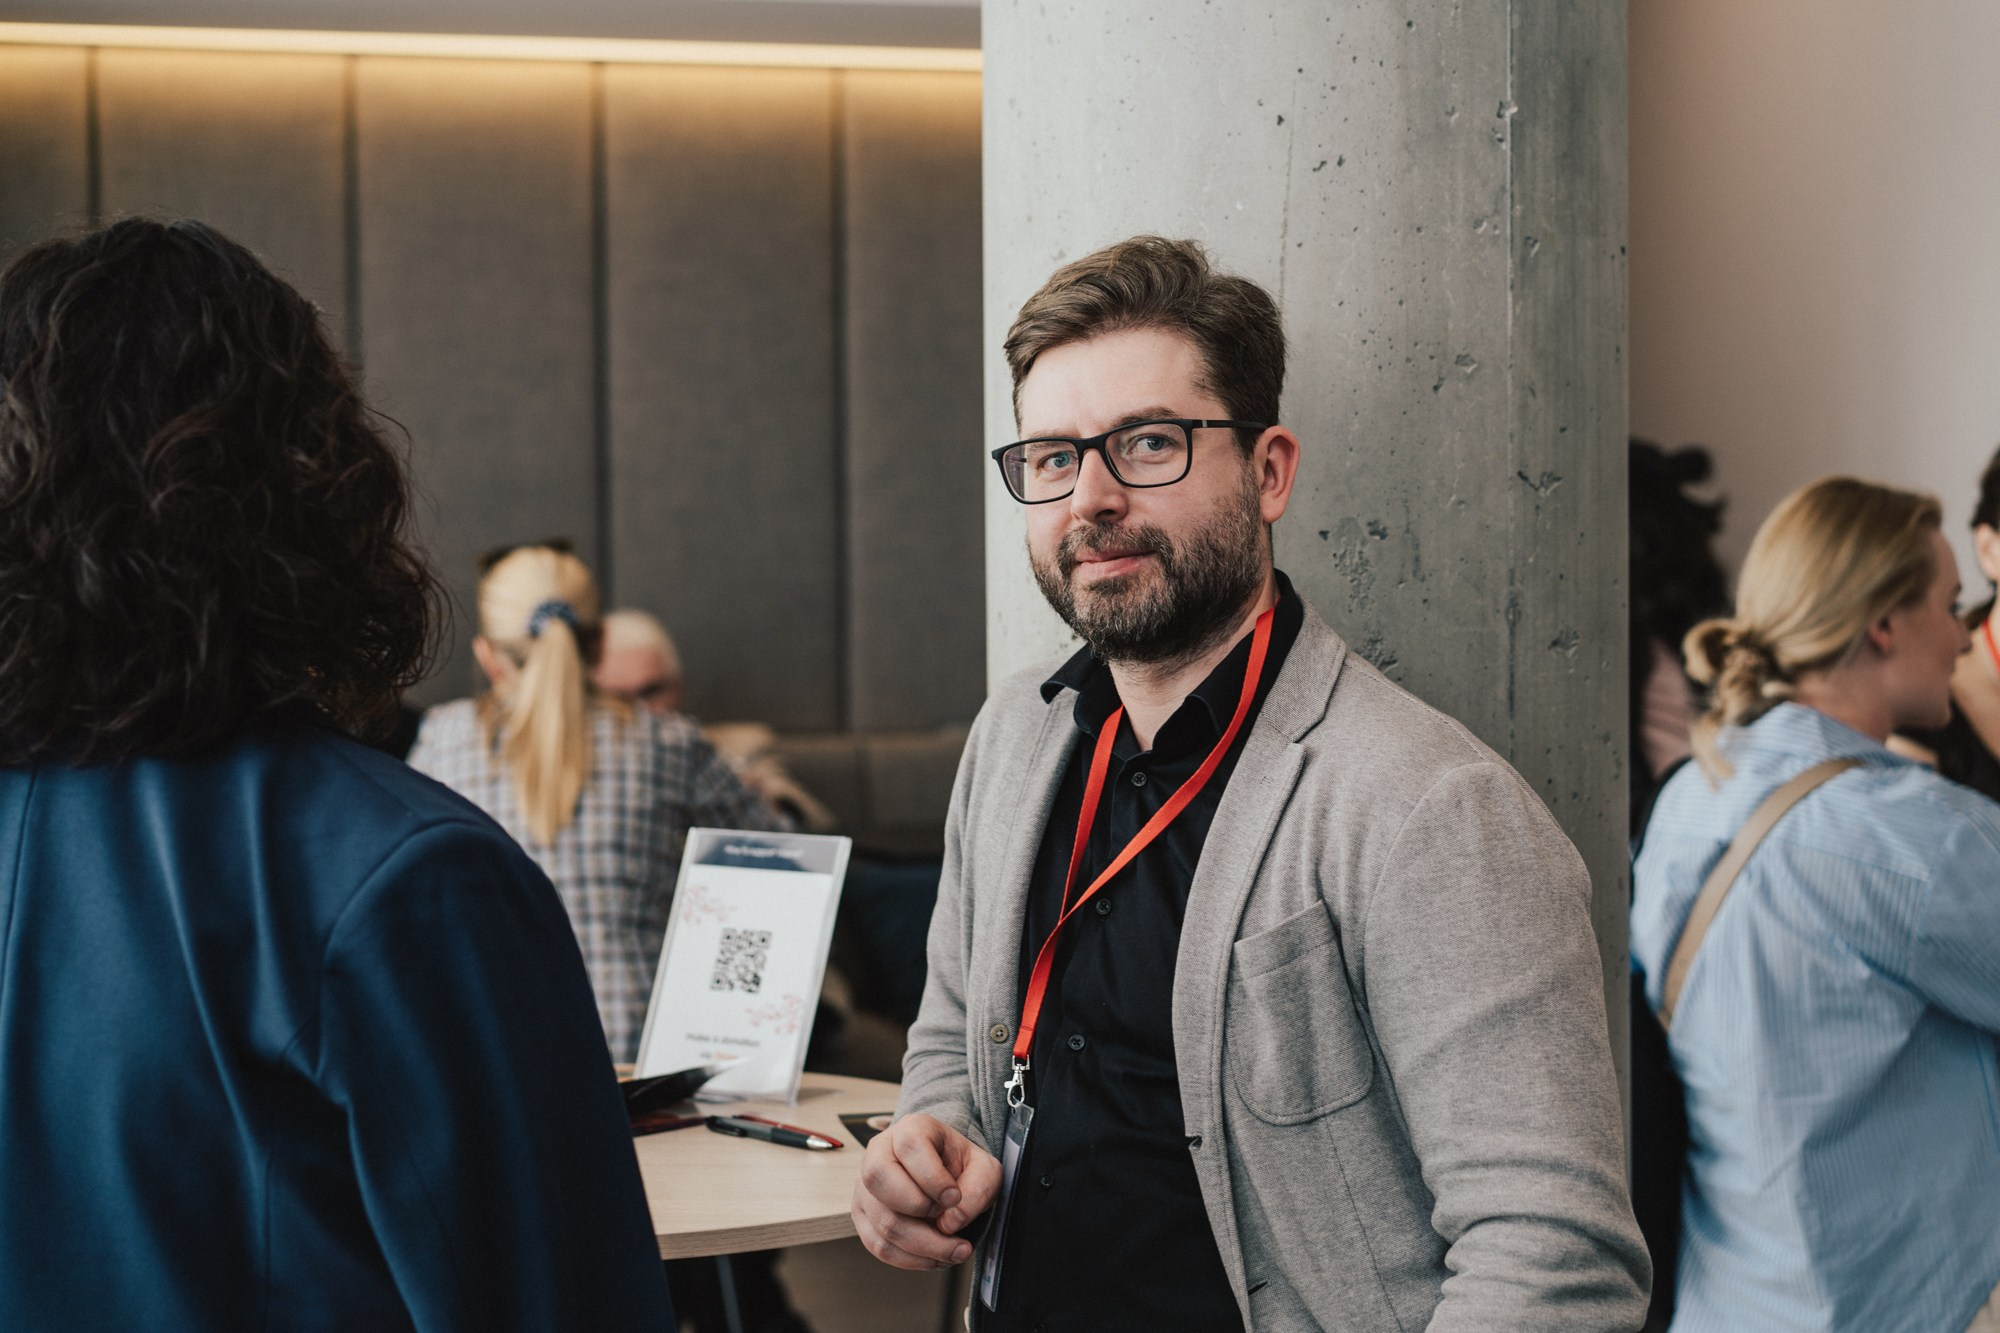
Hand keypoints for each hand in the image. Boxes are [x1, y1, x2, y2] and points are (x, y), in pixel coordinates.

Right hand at [851, 1112, 1000, 1269]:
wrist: (947, 1176)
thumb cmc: (962, 1168)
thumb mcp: (985, 1170)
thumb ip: (978, 1190)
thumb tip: (949, 1223)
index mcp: (911, 1129)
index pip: (909, 1147)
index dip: (932, 1178)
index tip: (955, 1198)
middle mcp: (879, 1152)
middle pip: (880, 1180)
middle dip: (920, 1210)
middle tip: (949, 1220)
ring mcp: (865, 1186)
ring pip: (882, 1222)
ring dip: (923, 1245)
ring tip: (953, 1250)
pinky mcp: (863, 1216)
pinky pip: (878, 1246)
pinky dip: (909, 1259)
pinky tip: (933, 1257)